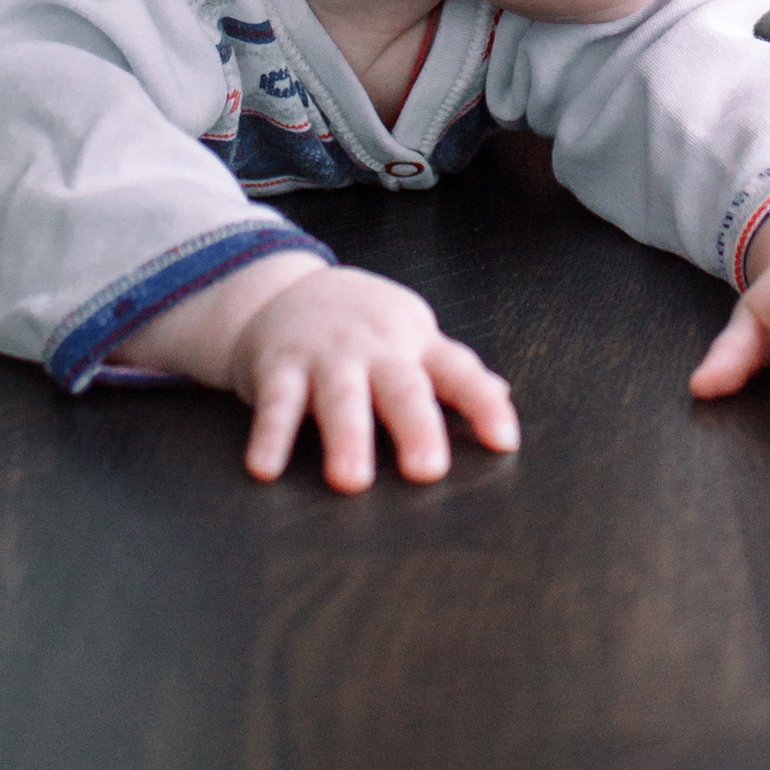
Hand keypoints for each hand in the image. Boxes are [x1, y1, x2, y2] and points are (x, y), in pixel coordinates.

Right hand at [114, 253, 520, 490]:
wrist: (281, 288)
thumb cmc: (363, 326)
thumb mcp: (412, 336)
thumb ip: (451, 371)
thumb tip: (503, 397)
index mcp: (415, 343)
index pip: (459, 371)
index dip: (483, 404)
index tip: (504, 442)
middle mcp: (375, 348)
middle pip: (401, 386)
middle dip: (415, 426)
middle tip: (428, 470)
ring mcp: (326, 355)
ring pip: (340, 396)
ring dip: (346, 437)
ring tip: (351, 481)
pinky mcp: (279, 367)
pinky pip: (275, 404)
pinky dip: (270, 436)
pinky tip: (265, 469)